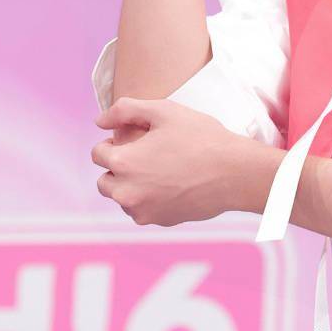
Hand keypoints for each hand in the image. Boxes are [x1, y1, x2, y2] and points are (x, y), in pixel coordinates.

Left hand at [92, 96, 277, 224]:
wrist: (234, 172)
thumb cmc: (201, 138)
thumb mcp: (164, 110)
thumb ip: (125, 109)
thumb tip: (99, 121)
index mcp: (124, 162)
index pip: (97, 154)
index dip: (113, 143)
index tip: (133, 140)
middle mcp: (126, 192)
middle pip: (104, 181)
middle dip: (117, 167)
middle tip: (145, 156)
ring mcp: (142, 210)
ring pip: (122, 197)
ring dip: (131, 185)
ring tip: (159, 170)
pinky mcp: (158, 221)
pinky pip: (141, 210)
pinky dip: (148, 199)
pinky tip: (170, 184)